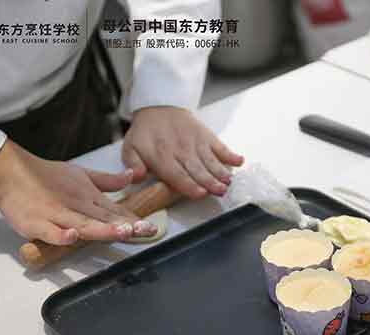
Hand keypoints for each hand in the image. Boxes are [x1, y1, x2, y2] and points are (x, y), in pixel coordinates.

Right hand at [0, 139, 156, 244]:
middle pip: (104, 218)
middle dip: (126, 225)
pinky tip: (73, 237)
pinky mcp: (36, 224)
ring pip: (83, 224)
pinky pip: (50, 232)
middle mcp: (76, 206)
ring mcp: (56, 215)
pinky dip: (61, 235)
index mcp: (88, 196)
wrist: (9, 172)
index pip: (114, 210)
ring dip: (103, 228)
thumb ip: (107, 181)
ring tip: (122, 231)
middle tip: (146, 230)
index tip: (152, 227)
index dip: (133, 219)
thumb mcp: (81, 174)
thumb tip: (130, 177)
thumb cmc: (45, 176)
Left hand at [122, 106, 243, 198]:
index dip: (189, 185)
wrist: (158, 107)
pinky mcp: (206, 136)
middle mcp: (180, 150)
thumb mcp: (130, 148)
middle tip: (220, 191)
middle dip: (210, 181)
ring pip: (210, 160)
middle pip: (197, 169)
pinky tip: (239, 161)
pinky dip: (230, 154)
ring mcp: (195, 142)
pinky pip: (219, 146)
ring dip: (221, 171)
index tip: (200, 193)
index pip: (177, 174)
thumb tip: (135, 177)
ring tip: (229, 181)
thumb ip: (132, 165)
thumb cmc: (146, 133)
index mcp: (161, 156)